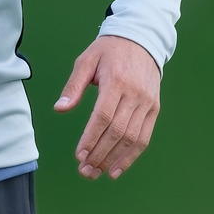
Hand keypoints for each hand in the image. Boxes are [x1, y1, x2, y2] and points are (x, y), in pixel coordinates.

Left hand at [53, 35, 160, 180]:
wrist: (140, 41)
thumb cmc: (108, 51)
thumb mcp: (86, 60)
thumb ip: (73, 86)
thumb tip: (59, 109)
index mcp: (116, 81)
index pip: (103, 116)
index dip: (91, 138)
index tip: (79, 155)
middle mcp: (135, 94)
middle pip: (117, 131)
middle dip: (100, 154)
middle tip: (85, 170)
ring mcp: (147, 103)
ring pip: (132, 138)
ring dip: (114, 160)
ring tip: (97, 173)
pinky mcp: (154, 109)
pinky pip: (144, 137)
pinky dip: (131, 156)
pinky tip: (116, 169)